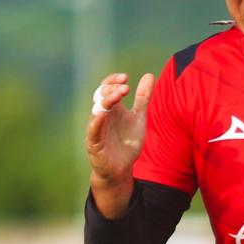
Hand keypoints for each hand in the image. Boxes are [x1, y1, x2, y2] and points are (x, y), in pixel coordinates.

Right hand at [85, 72, 153, 216]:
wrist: (121, 169)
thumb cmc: (126, 142)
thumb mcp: (139, 118)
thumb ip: (143, 98)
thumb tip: (149, 75)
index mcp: (111, 108)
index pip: (106, 87)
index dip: (113, 81)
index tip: (126, 78)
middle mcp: (102, 115)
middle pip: (100, 96)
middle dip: (112, 89)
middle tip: (126, 88)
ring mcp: (96, 128)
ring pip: (96, 110)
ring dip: (107, 100)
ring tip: (119, 94)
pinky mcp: (94, 142)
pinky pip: (93, 129)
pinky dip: (97, 120)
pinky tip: (104, 113)